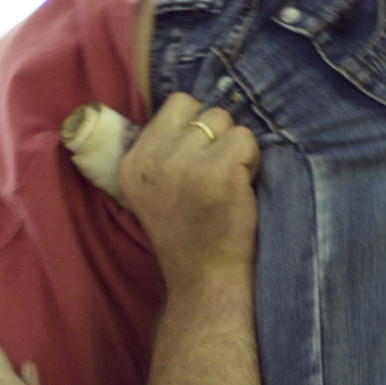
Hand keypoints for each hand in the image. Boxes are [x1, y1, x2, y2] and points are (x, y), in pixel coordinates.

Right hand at [120, 92, 259, 290]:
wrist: (204, 279)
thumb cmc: (190, 234)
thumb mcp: (156, 190)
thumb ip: (165, 151)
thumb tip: (199, 108)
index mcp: (133, 162)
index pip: (176, 105)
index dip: (197, 128)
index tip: (199, 163)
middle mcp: (152, 160)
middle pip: (203, 110)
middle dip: (218, 137)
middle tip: (217, 176)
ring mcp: (184, 165)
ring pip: (225, 121)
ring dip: (236, 148)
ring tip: (228, 184)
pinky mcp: (218, 172)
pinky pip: (246, 140)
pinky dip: (252, 161)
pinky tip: (241, 189)